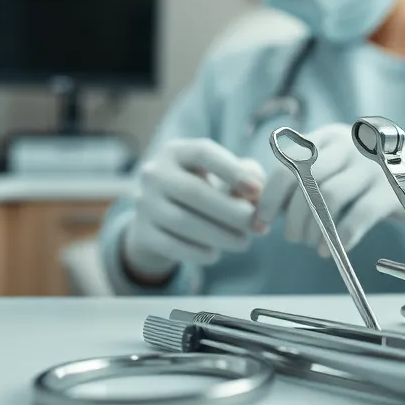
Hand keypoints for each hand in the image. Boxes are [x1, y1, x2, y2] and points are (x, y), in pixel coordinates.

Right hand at [121, 138, 265, 283]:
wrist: (159, 221)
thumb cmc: (202, 190)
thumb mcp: (221, 176)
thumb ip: (246, 176)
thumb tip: (261, 193)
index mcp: (175, 151)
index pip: (203, 152)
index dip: (232, 170)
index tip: (257, 190)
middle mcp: (154, 173)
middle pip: (194, 191)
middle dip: (230, 210)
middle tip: (254, 224)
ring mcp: (145, 204)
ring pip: (184, 222)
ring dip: (220, 235)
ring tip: (243, 242)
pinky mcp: (143, 233)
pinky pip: (174, 246)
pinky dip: (200, 252)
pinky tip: (216, 253)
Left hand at [257, 124, 404, 254]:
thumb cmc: (379, 182)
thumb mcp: (343, 168)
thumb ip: (309, 177)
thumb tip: (263, 203)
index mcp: (331, 136)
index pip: (287, 162)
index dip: (270, 196)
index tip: (261, 223)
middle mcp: (351, 143)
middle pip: (303, 180)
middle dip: (289, 215)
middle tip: (290, 238)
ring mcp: (374, 164)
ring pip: (326, 197)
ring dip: (311, 228)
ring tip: (311, 244)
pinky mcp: (396, 188)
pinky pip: (356, 216)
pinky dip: (338, 237)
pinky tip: (330, 250)